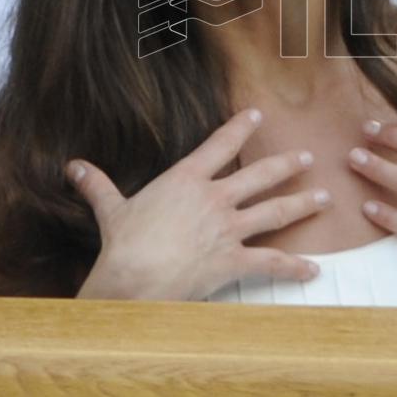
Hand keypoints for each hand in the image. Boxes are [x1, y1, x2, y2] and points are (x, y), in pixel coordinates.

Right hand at [69, 108, 329, 300]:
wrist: (132, 281)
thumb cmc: (122, 245)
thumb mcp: (111, 210)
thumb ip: (97, 185)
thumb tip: (73, 167)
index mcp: (186, 180)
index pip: (220, 145)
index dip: (240, 127)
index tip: (257, 115)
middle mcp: (214, 198)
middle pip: (260, 175)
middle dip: (286, 165)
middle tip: (308, 158)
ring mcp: (228, 229)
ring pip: (275, 211)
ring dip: (302, 204)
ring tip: (323, 198)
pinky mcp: (234, 261)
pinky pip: (271, 263)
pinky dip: (294, 266)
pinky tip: (314, 269)